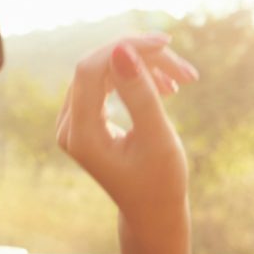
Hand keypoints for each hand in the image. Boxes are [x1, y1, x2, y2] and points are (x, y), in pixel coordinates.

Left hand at [55, 34, 198, 228]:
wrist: (152, 210)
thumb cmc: (159, 182)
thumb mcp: (156, 138)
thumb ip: (139, 94)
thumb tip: (121, 49)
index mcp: (81, 135)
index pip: (90, 70)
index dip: (125, 48)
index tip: (165, 43)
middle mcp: (68, 126)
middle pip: (98, 67)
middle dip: (141, 59)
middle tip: (185, 70)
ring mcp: (73, 122)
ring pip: (105, 72)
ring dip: (144, 68)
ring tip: (181, 81)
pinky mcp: (85, 118)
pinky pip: (107, 82)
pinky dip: (136, 79)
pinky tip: (166, 88)